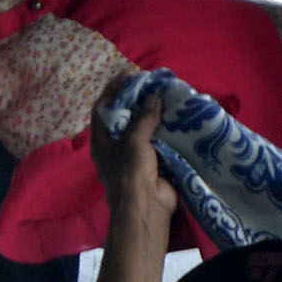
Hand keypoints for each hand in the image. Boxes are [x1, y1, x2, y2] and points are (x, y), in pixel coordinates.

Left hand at [92, 88, 174, 229]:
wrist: (146, 207)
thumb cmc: (130, 172)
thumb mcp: (134, 141)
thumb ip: (144, 118)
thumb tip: (154, 97)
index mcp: (102, 140)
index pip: (103, 108)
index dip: (113, 89)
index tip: (129, 74)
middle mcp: (116, 146)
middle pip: (124, 116)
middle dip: (137, 99)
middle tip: (152, 82)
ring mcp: (135, 154)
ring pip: (144, 127)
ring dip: (154, 112)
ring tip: (167, 94)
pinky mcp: (154, 161)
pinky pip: (160, 140)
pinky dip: (167, 128)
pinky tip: (178, 115)